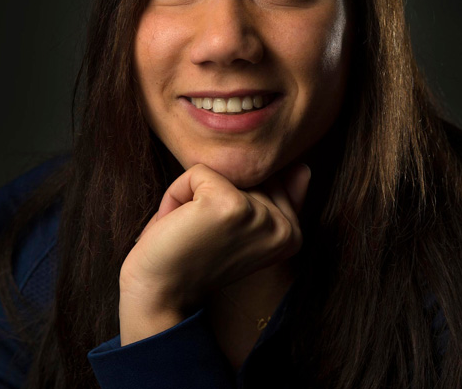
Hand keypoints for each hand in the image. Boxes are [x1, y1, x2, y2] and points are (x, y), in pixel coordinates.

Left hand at [118, 163, 310, 343]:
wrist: (157, 295)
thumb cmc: (193, 259)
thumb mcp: (241, 227)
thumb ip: (274, 198)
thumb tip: (304, 166)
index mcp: (292, 234)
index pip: (265, 179)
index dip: (230, 199)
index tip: (218, 237)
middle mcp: (284, 227)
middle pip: (246, 172)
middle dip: (212, 194)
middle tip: (201, 235)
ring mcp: (260, 215)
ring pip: (222, 169)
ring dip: (193, 194)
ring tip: (189, 230)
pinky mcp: (231, 204)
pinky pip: (197, 171)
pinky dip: (176, 194)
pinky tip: (177, 225)